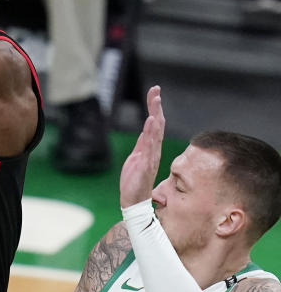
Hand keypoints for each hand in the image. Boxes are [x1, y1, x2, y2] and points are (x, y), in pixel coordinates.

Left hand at [119, 85, 164, 207]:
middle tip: (156, 90)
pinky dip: (151, 134)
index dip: (154, 108)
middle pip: (157, 124)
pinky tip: (152, 122)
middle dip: (156, 107)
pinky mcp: (145, 164)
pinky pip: (149, 146)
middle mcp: (153, 150)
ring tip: (155, 101)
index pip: (154, 124)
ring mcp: (150, 156)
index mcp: (150, 148)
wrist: (133, 200)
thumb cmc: (135, 180)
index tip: (154, 92)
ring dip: (155, 115)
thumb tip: (145, 131)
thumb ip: (142, 145)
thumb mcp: (136, 158)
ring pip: (155, 133)